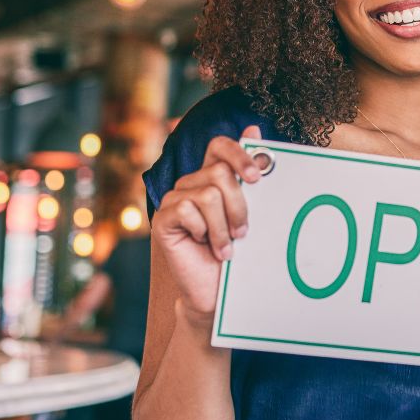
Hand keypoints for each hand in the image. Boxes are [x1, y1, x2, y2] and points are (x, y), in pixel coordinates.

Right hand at [151, 125, 262, 326]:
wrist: (217, 291)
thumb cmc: (237, 252)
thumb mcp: (251, 211)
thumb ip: (249, 174)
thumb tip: (254, 128)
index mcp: (211, 177)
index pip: (219, 146)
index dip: (239, 154)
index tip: (257, 178)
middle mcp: (190, 184)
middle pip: (220, 173)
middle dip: (239, 206)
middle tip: (242, 232)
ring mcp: (174, 200)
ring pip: (208, 194)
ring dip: (224, 226)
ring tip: (226, 246)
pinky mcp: (162, 219)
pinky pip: (187, 210)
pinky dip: (205, 231)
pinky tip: (205, 246)